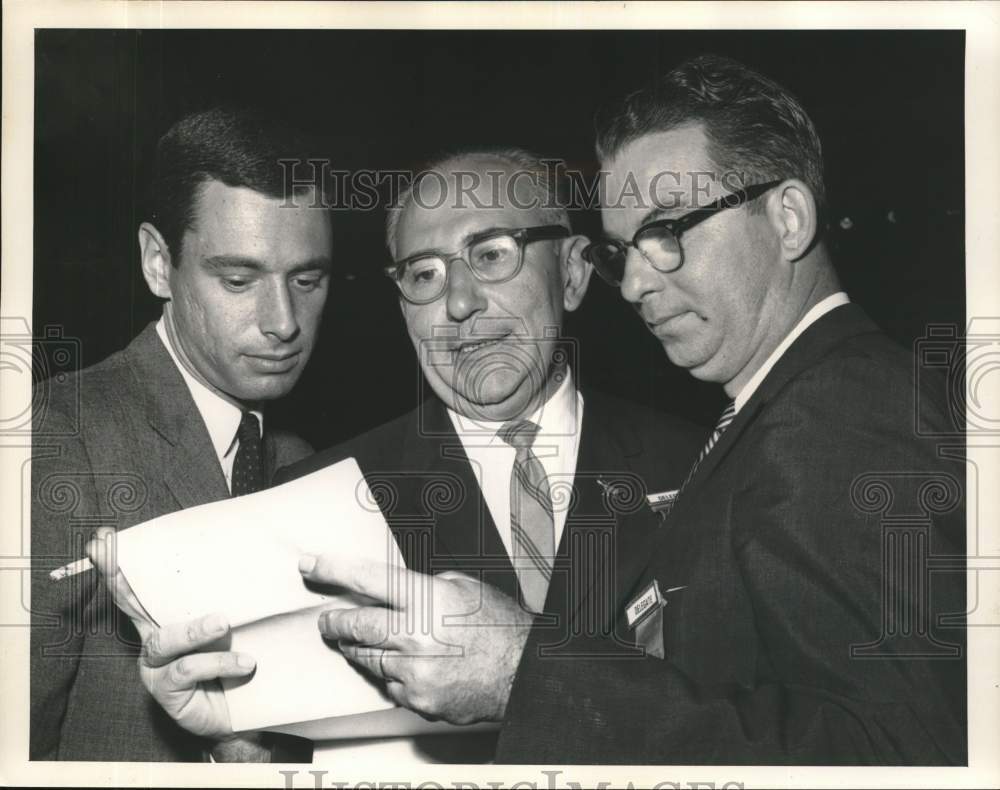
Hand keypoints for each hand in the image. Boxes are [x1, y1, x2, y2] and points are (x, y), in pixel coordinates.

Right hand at [85, 527, 255, 740]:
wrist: (247, 710)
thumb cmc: (239, 660)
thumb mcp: (238, 626)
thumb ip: (236, 599)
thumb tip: (266, 559)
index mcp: (167, 618)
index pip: (142, 587)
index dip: (121, 564)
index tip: (103, 539)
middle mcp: (155, 640)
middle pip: (131, 606)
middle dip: (120, 582)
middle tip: (117, 561)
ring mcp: (156, 666)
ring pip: (165, 640)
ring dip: (195, 630)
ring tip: (222, 624)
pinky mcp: (166, 690)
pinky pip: (187, 669)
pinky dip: (219, 662)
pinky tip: (244, 663)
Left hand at [299, 553, 533, 724]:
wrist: (523, 672)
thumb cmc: (500, 626)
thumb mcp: (464, 586)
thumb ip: (426, 586)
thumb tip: (399, 591)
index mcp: (425, 598)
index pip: (366, 578)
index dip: (332, 569)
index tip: (309, 565)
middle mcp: (414, 634)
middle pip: (354, 626)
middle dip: (335, 622)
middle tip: (329, 620)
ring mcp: (413, 671)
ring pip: (367, 658)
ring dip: (361, 649)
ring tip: (365, 642)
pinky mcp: (417, 699)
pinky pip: (389, 686)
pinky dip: (392, 676)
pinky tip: (407, 668)